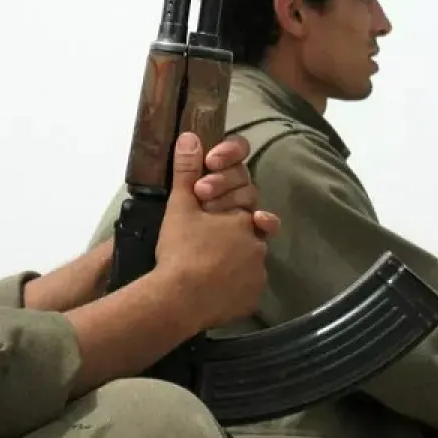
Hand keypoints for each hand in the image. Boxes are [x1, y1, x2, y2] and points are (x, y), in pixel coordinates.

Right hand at [153, 132, 272, 332]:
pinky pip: (247, 288)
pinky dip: (233, 286)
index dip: (226, 207)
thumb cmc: (180, 250)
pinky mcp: (252, 299)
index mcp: (244, 219)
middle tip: (201, 241)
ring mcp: (258, 275)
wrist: (178, 300)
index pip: (244, 206)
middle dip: (229, 233)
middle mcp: (258, 245)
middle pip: (249, 234)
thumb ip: (187, 170)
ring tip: (205, 266)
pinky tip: (213, 289)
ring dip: (233, 260)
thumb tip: (190, 136)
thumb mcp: (180, 206)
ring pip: (249, 261)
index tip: (207, 212)